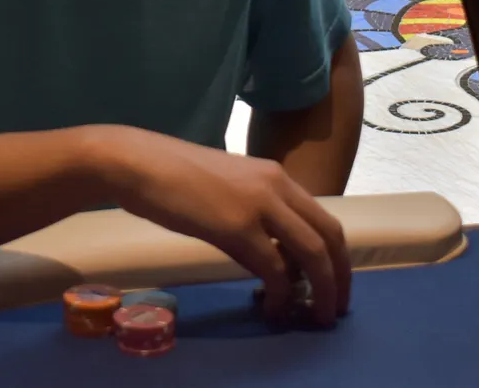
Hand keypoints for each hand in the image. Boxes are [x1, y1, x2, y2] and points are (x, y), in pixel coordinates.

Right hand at [87, 125, 351, 324]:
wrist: (140, 163)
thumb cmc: (173, 174)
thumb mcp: (228, 188)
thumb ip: (254, 214)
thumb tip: (270, 256)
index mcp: (275, 175)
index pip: (324, 218)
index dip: (336, 256)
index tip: (334, 283)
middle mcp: (277, 186)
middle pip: (329, 237)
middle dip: (338, 277)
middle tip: (334, 307)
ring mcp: (259, 205)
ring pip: (312, 254)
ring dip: (320, 290)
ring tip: (314, 315)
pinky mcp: (237, 227)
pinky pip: (275, 269)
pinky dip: (281, 294)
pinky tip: (271, 307)